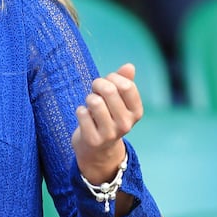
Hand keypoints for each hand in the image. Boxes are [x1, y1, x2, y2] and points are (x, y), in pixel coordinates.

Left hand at [71, 62, 141, 185]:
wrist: (97, 149)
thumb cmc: (108, 116)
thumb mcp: (119, 101)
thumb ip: (124, 81)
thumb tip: (129, 66)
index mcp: (136, 112)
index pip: (127, 85)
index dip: (113, 77)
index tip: (107, 81)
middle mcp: (126, 124)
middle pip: (109, 90)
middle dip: (98, 84)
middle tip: (95, 89)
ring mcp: (110, 134)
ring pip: (95, 101)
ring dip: (89, 98)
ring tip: (90, 104)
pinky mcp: (93, 140)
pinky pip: (82, 113)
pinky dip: (80, 111)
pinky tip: (84, 117)